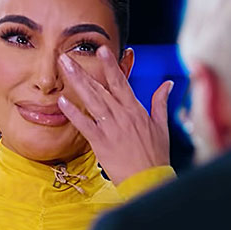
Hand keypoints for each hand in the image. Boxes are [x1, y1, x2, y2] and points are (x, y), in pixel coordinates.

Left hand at [57, 46, 172, 184]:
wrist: (149, 179)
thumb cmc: (155, 155)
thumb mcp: (162, 126)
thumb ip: (161, 102)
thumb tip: (168, 83)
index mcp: (136, 110)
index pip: (121, 82)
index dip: (110, 65)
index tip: (101, 50)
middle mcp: (122, 115)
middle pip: (101, 88)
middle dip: (84, 70)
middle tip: (67, 56)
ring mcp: (111, 128)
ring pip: (92, 101)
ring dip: (77, 83)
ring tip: (64, 69)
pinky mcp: (101, 143)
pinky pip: (85, 125)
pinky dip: (74, 113)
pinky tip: (62, 101)